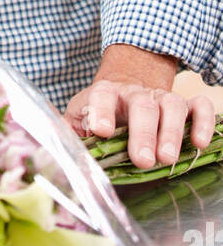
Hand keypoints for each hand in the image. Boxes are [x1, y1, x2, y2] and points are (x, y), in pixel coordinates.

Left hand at [62, 45, 217, 169]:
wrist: (125, 85)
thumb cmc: (99, 110)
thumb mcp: (78, 116)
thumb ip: (64, 131)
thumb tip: (44, 147)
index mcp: (104, 94)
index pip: (101, 97)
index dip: (100, 112)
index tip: (102, 131)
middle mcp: (134, 93)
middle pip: (141, 106)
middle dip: (143, 133)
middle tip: (143, 159)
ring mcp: (160, 97)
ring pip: (171, 105)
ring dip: (171, 131)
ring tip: (168, 158)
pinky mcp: (184, 105)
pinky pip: (198, 106)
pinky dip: (202, 121)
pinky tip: (199, 142)